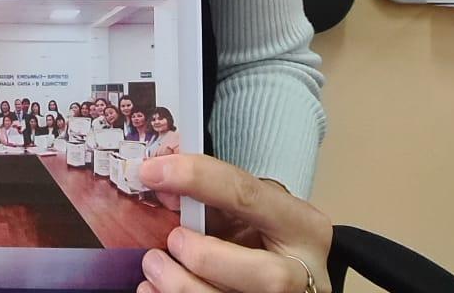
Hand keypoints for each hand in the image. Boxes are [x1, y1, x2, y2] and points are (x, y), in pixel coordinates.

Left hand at [137, 153, 331, 292]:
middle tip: (170, 242)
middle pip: (266, 275)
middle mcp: (302, 273)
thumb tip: (162, 186)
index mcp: (302, 227)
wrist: (292, 280)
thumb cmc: (266, 240)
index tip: (151, 172)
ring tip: (153, 267)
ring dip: (184, 287)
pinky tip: (154, 290)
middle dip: (208, 258)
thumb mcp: (251, 213)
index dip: (196, 177)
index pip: (247, 194)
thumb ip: (213, 199)